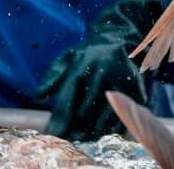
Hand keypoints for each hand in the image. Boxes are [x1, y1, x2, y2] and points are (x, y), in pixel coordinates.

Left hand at [36, 0, 161, 141]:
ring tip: (88, 139)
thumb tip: (38, 96)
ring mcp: (119, 78)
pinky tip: (108, 130)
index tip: (54, 134)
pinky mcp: (135, 84)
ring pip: (106, 113)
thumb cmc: (91, 50)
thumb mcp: (69, 57)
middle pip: (85, 110)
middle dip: (77, 128)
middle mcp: (100, 71)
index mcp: (81, 65)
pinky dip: (116, 123)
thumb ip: (53, 76)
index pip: (67, 99)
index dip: (60, 120)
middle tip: (72, 140)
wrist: (123, 34)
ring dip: (96, 130)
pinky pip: (125, 110)